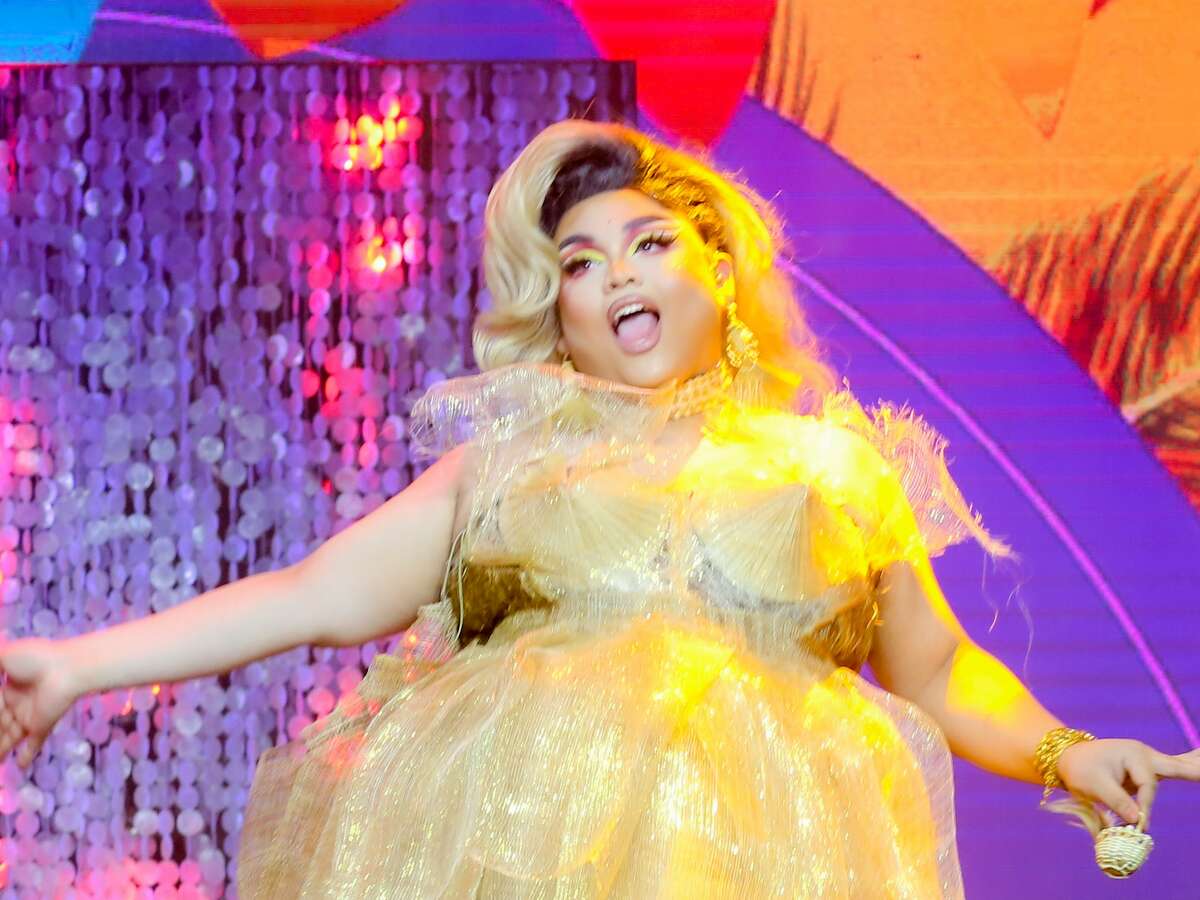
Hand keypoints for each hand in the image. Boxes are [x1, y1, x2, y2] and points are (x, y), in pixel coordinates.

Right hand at [0, 637, 81, 768]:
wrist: (65, 669)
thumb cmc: (35, 659)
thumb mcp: (5, 656)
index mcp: (10, 686)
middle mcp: (18, 703)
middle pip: (0, 723)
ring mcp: (29, 716)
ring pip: (9, 737)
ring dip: (1, 748)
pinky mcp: (40, 726)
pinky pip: (33, 744)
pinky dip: (27, 755)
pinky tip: (20, 766)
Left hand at [1056, 737, 1199, 826]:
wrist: (1068, 757)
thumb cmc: (1080, 769)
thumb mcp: (1094, 785)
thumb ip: (1117, 801)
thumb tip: (1139, 820)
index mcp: (1133, 755)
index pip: (1147, 786)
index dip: (1145, 807)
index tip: (1139, 826)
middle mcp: (1145, 754)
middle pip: (1176, 766)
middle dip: (1194, 770)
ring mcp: (1148, 761)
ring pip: (1178, 767)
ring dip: (1194, 768)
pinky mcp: (1147, 770)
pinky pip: (1173, 769)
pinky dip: (1187, 768)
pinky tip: (1199, 759)